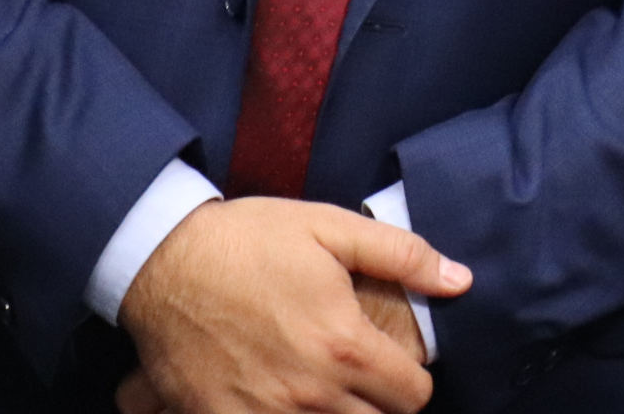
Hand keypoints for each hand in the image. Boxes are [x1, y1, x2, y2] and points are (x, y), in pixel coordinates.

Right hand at [116, 196, 469, 413]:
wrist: (162, 259)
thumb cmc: (250, 240)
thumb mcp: (331, 228)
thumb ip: (402, 254)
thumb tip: (460, 280)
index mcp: (344, 345)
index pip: (414, 396)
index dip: (411, 379)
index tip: (393, 365)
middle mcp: (311, 393)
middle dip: (377, 405)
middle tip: (359, 380)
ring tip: (324, 393)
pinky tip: (280, 403)